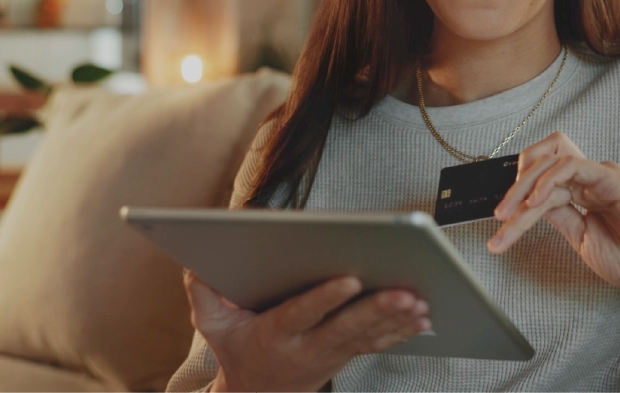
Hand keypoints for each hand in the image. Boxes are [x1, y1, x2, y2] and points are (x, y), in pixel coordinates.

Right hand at [184, 270, 430, 392]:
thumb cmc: (239, 351)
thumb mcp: (213, 327)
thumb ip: (204, 294)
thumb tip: (196, 265)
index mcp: (275, 334)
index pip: (301, 314)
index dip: (324, 299)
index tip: (349, 279)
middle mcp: (307, 346)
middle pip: (345, 328)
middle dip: (376, 310)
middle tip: (404, 293)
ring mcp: (332, 353)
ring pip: (368, 337)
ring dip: (397, 321)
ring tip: (421, 302)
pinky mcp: (348, 354)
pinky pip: (377, 344)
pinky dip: (401, 331)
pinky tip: (423, 317)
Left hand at [490, 131, 619, 293]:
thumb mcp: (583, 240)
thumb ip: (560, 218)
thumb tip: (529, 206)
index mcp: (583, 194)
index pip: (541, 180)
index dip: (517, 194)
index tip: (500, 225)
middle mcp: (589, 180)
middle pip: (541, 160)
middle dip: (514, 184)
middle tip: (499, 215)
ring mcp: (600, 176)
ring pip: (550, 162)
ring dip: (523, 187)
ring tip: (508, 215)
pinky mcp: (610, 178)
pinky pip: (572, 166)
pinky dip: (548, 180)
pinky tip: (535, 202)